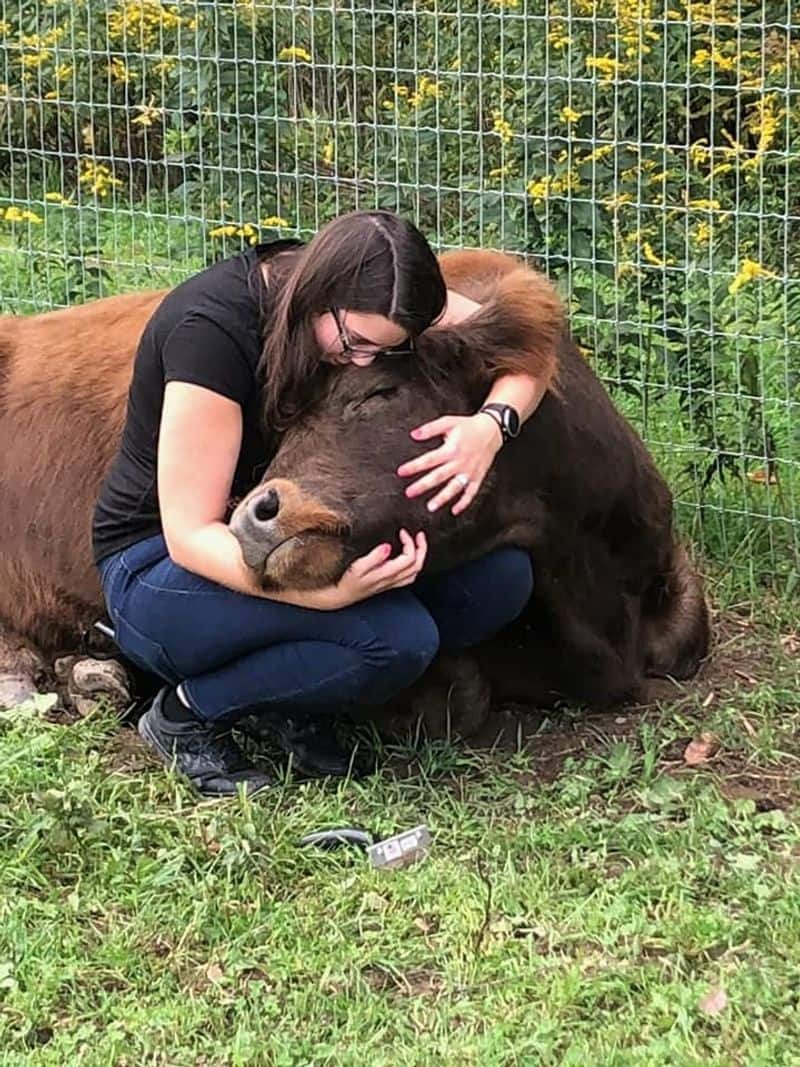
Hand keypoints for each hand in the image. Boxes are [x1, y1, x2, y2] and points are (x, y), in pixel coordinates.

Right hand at [308, 530, 427, 609]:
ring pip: (415, 571)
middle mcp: (392, 579)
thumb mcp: (357, 568)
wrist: (340, 595)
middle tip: (419, 534)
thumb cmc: (346, 581)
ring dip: (420, 556)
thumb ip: (373, 557)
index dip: (410, 543)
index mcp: (386, 574)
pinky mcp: (388, 583)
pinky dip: (413, 564)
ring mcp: (391, 583)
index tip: (402, 531)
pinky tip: (408, 557)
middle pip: (417, 565)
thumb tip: (387, 546)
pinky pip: (409, 576)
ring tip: (417, 543)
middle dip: (422, 548)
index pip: (409, 558)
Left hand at [396, 413, 502, 514]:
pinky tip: (455, 510)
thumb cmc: (468, 427)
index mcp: (451, 449)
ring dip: (442, 498)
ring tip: (431, 507)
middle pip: (438, 476)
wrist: (492, 430)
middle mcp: (459, 462)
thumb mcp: (448, 422)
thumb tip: (414, 434)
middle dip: (423, 486)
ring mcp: (469, 472)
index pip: (428, 460)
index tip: (401, 472)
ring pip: (454, 488)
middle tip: (410, 493)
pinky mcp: (477, 477)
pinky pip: (471, 493)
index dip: (414, 466)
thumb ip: (430, 429)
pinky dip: (464, 503)